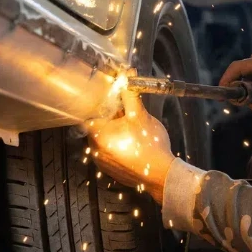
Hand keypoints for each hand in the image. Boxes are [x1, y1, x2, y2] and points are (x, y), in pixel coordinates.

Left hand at [88, 89, 174, 203]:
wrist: (161, 175)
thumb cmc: (149, 145)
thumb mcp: (140, 114)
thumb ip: (130, 94)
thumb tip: (127, 76)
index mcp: (98, 134)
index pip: (90, 113)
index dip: (102, 106)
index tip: (114, 103)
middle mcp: (95, 150)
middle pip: (98, 127)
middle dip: (112, 119)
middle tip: (128, 116)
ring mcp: (102, 162)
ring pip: (105, 140)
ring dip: (116, 133)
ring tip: (134, 132)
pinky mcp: (111, 170)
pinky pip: (111, 153)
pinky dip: (120, 147)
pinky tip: (135, 145)